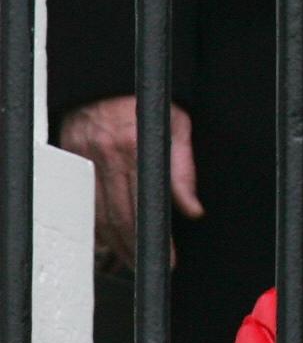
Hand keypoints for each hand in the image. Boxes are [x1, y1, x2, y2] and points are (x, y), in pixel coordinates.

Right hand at [55, 96, 202, 268]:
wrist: (105, 77)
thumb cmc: (145, 98)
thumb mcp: (177, 124)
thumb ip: (183, 168)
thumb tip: (191, 208)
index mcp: (134, 147)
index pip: (146, 206)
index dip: (155, 237)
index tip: (167, 257)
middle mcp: (106, 156)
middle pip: (118, 217)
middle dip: (134, 248)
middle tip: (149, 265)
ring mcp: (84, 159)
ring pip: (97, 214)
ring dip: (114, 242)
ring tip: (130, 260)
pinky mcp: (71, 160)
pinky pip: (82, 202)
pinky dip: (95, 224)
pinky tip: (107, 238)